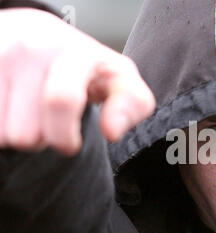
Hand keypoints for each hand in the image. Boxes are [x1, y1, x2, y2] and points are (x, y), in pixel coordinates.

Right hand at [0, 8, 155, 154]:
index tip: (70, 144)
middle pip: (25, 134)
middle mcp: (32, 47)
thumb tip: (112, 131)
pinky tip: (11, 106)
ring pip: (2, 134)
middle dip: (41, 139)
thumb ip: (132, 105)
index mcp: (74, 52)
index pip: (61, 101)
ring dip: (15, 132)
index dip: (64, 137)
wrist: (38, 33)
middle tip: (49, 120)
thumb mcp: (120, 80)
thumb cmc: (84, 66)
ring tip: (30, 111)